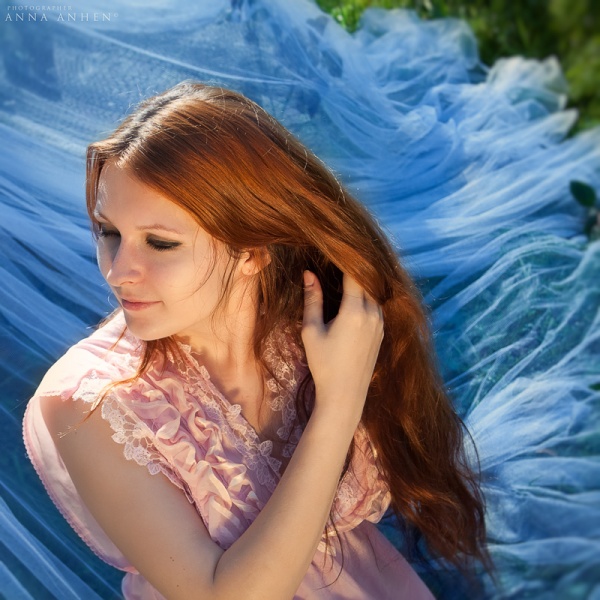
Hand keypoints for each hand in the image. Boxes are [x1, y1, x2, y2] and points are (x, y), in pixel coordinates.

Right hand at [301, 270, 383, 421]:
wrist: (346, 395)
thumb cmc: (324, 364)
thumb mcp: (312, 331)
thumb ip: (313, 300)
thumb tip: (309, 273)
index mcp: (355, 311)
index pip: (354, 273)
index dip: (345, 258)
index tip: (335, 248)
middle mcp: (373, 313)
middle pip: (367, 280)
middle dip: (354, 268)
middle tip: (339, 258)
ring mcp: (381, 323)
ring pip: (374, 292)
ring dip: (362, 282)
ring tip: (346, 274)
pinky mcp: (382, 332)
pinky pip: (377, 305)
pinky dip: (368, 296)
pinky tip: (355, 295)